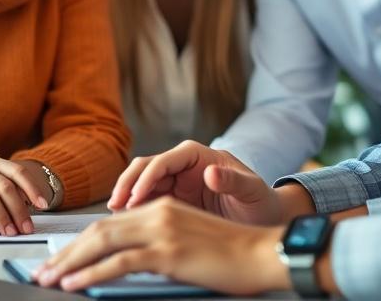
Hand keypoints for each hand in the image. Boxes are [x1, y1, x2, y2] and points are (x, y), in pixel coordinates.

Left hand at [35, 198, 288, 295]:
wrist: (262, 252)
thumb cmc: (231, 254)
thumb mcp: (188, 241)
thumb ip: (158, 243)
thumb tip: (127, 261)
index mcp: (163, 206)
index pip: (110, 223)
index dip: (79, 242)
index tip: (58, 261)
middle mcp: (159, 212)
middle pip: (99, 230)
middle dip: (66, 253)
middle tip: (42, 271)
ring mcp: (163, 230)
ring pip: (102, 242)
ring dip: (70, 262)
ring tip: (48, 278)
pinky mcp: (168, 252)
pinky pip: (119, 261)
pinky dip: (91, 272)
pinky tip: (74, 283)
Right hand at [108, 140, 284, 224]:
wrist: (264, 219)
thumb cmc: (260, 201)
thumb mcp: (252, 191)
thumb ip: (233, 181)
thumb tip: (210, 172)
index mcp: (198, 155)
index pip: (165, 161)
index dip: (147, 178)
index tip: (136, 199)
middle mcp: (183, 165)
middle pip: (146, 168)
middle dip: (128, 184)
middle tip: (116, 206)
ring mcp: (176, 183)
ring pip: (141, 183)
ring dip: (126, 197)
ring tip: (116, 217)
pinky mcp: (172, 201)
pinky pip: (147, 201)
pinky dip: (134, 210)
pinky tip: (127, 225)